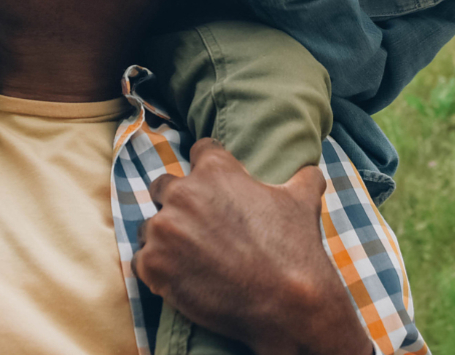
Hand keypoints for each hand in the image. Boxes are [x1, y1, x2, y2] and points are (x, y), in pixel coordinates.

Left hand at [132, 139, 370, 354]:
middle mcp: (183, 193)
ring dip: (164, 239)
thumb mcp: (302, 203)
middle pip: (164, 187)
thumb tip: (312, 171)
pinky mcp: (152, 265)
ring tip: (189, 259)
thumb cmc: (294, 250)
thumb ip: (303, 178)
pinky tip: (181, 279)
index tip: (211, 184)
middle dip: (176, 203)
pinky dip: (158, 270)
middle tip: (197, 228)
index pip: (200, 150)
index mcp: (215, 170)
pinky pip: (143, 262)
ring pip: (149, 227)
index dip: (207, 165)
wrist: (287, 303)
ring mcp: (164, 229)